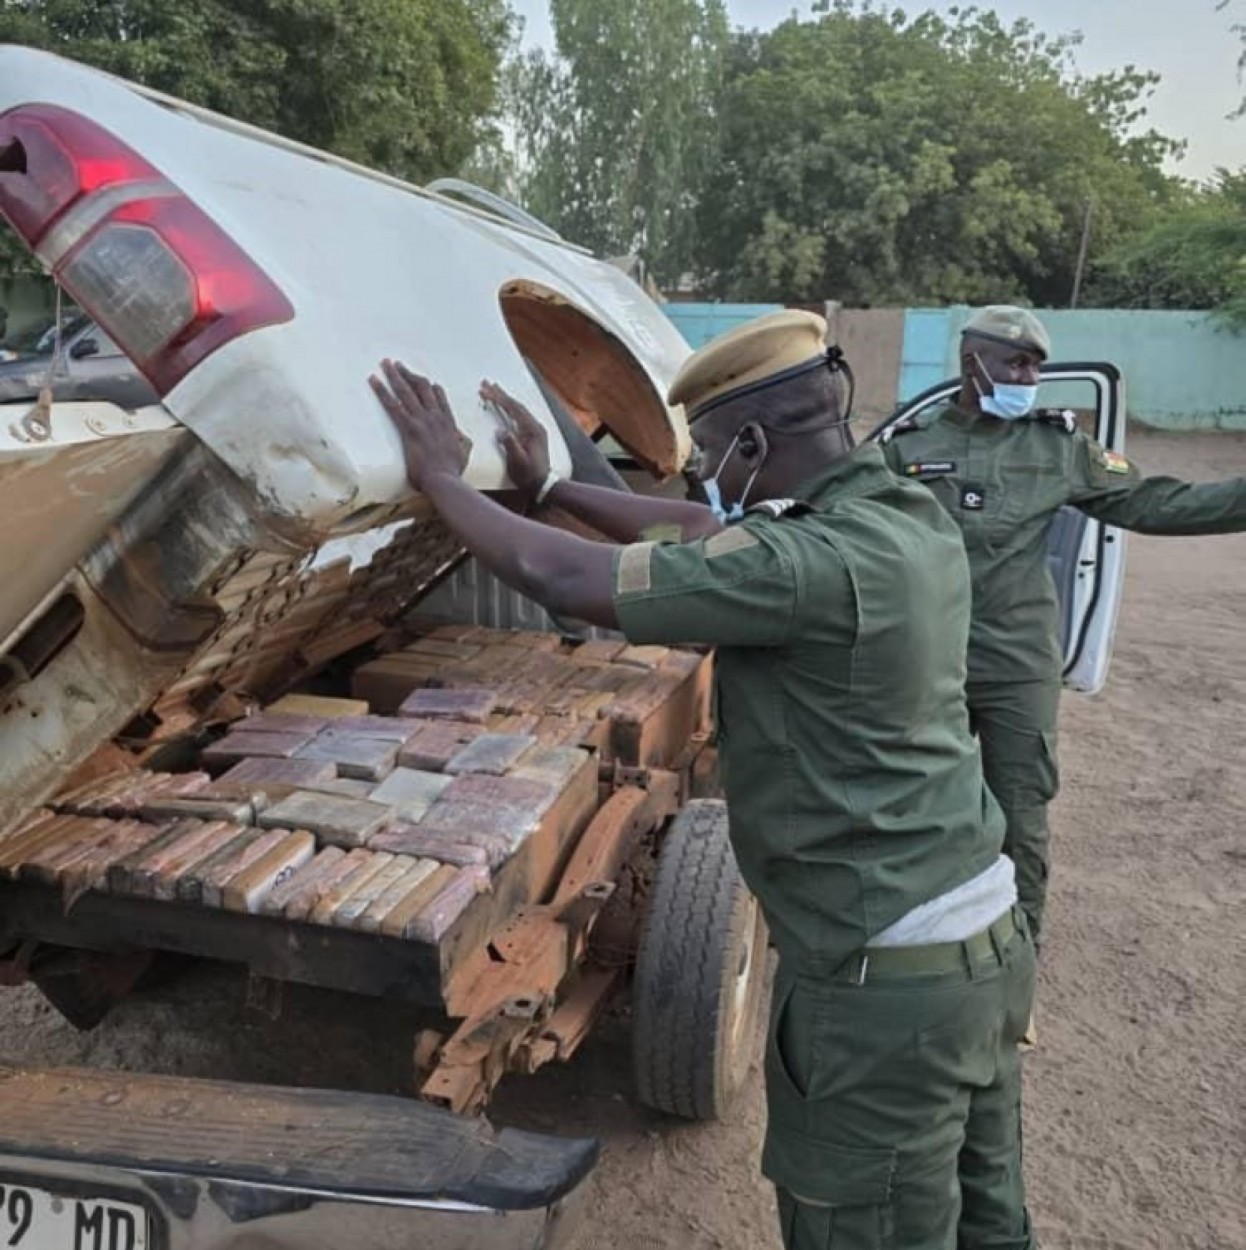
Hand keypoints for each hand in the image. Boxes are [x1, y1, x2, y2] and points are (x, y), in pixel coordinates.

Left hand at [371, 360, 471, 491]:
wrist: (444, 480)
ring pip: (406, 390)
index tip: (420, 380)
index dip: (428, 386)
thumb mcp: (464, 452)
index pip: (438, 396)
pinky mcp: (409, 428)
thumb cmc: (452, 471)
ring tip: (385, 363)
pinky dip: (381, 391)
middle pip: (421, 387)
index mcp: (448, 422)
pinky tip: (373, 380)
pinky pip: (392, 404)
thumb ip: (462, 440)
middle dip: (408, 374)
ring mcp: (422, 421)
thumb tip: (461, 436)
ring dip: (394, 375)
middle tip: (396, 365)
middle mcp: (435, 416)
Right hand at [481, 379, 550, 500]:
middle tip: (485, 383)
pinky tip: (503, 405)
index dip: (499, 398)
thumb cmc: (529, 475)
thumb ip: (510, 445)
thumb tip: (500, 430)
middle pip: (516, 405)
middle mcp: (535, 426)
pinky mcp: (531, 434)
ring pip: (517, 409)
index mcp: (532, 430)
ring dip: (504, 399)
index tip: (486, 391)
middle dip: (500, 394)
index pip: (514, 408)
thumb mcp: (518, 461)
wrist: (543, 484)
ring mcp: (534, 429)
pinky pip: (519, 415)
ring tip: (492, 389)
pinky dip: (509, 408)